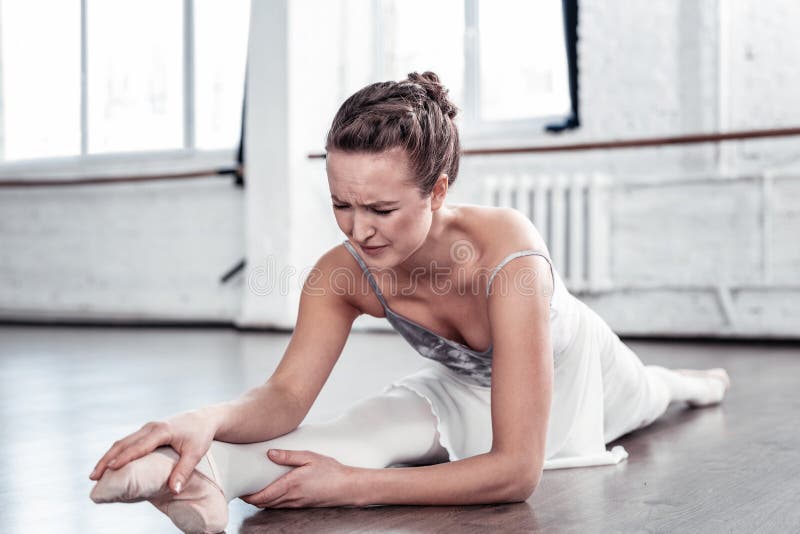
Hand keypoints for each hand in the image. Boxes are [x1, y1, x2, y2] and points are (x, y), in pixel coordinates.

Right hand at [89, 408, 218, 493]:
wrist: (204, 418)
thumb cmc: (201, 435)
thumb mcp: (196, 453)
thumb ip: (184, 471)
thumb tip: (174, 490)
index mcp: (161, 431)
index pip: (138, 446)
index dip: (123, 457)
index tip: (110, 469)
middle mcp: (151, 427)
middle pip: (124, 443)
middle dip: (107, 459)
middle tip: (93, 477)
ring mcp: (148, 428)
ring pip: (123, 441)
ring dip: (109, 456)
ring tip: (96, 474)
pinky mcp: (148, 431)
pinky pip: (128, 441)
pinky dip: (117, 453)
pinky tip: (110, 465)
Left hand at [240, 449, 358, 507]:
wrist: (347, 487)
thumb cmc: (331, 471)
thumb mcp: (310, 457)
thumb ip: (289, 455)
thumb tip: (270, 453)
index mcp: (291, 485)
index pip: (263, 496)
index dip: (249, 497)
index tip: (241, 491)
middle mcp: (292, 497)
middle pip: (265, 503)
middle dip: (252, 499)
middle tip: (244, 489)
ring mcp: (297, 503)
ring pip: (272, 506)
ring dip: (262, 501)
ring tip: (255, 490)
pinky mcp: (302, 505)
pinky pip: (282, 506)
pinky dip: (272, 501)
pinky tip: (273, 493)